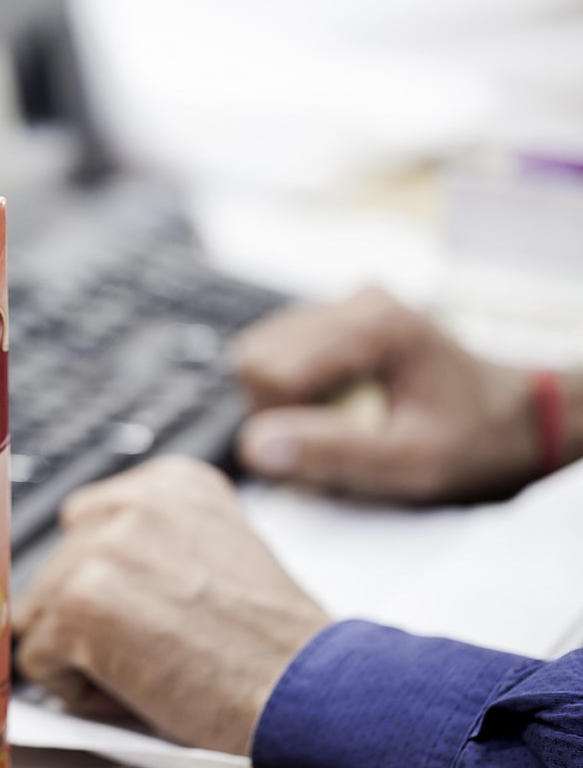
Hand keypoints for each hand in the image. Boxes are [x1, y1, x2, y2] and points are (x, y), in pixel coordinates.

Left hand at [13, 456, 329, 754]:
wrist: (305, 690)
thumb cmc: (272, 640)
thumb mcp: (217, 550)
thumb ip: (152, 542)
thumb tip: (84, 567)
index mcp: (169, 481)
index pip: (86, 521)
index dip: (106, 578)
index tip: (137, 607)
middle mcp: (132, 501)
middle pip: (57, 566)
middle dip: (89, 615)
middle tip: (150, 646)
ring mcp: (101, 549)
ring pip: (42, 611)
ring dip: (81, 650)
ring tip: (148, 666)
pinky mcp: (81, 604)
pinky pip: (38, 657)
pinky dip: (75, 688)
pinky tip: (135, 687)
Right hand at [233, 287, 540, 502]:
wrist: (512, 418)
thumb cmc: (470, 444)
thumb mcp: (408, 465)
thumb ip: (331, 453)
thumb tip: (254, 447)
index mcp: (376, 328)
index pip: (268, 371)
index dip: (275, 422)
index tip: (313, 453)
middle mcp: (358, 302)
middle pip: (256, 355)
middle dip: (273, 409)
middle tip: (320, 441)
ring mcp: (349, 303)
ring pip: (261, 349)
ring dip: (279, 398)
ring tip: (328, 425)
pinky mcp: (341, 314)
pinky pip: (280, 347)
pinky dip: (291, 385)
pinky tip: (331, 406)